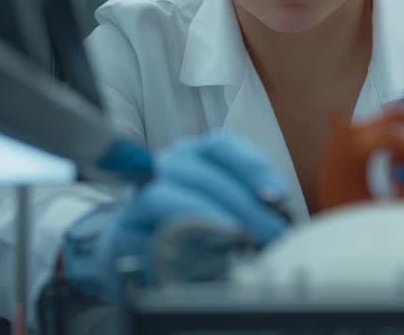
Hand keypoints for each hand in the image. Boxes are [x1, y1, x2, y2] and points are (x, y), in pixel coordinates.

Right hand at [62, 135, 289, 300]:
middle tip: (271, 234)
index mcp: (195, 155)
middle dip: (242, 205)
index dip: (252, 168)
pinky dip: (175, 244)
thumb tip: (279, 219)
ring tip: (237, 237)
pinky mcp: (124, 232)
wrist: (136, 253)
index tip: (277, 198)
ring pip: (168, 196)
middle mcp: (166, 167)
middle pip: (202, 175)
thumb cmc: (192, 229)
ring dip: (207, 217)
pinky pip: (147, 232)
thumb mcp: (227, 211)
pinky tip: (202, 256)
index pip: (224, 147)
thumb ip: (251, 206)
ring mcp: (140, 197)